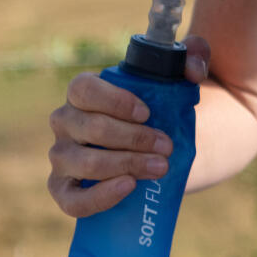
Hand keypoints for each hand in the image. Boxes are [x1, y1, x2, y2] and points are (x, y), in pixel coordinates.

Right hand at [46, 35, 210, 217]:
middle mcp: (65, 122)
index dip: (114, 101)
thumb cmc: (161, 108)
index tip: (147, 113)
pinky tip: (128, 187)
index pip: (83, 89)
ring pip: (82, 163)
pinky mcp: (65, 189)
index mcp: (82, 92)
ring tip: (160, 167)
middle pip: (90, 128)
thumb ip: (193, 57)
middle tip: (167, 146)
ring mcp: (62, 157)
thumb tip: (193, 69)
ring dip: (125, 165)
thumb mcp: (179, 78)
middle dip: (134, 139)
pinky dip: (98, 196)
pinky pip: (70, 199)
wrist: (158, 149)